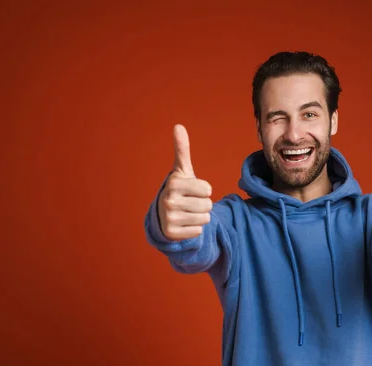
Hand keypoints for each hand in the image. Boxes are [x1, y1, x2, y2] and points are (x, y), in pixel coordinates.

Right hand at [158, 124, 212, 240]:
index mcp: (174, 183)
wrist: (163, 215)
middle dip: (202, 205)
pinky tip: (184, 224)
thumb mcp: (181, 171)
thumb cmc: (179, 190)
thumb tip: (178, 126)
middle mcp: (169, 200)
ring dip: (200, 217)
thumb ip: (182, 150)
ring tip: (187, 213)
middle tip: (189, 203)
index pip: (207, 189)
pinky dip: (194, 229)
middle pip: (208, 204)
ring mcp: (170, 218)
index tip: (191, 190)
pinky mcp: (173, 233)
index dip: (203, 190)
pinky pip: (199, 231)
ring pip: (205, 218)